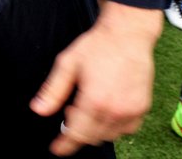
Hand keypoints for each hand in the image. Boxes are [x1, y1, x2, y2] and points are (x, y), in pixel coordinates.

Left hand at [31, 2, 161, 155]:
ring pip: (110, 136)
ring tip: (86, 108)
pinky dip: (114, 127)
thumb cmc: (97, 46)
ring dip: (95, 130)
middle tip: (69, 115)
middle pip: (93, 138)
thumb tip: (39, 110)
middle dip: (78, 133)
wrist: (128, 34)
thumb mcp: (67, 64)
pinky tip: (105, 110)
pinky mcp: (143, 108)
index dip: (65, 144)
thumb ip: (53, 90)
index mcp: (94, 101)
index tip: (57, 149)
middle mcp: (115, 110)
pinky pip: (127, 129)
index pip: (77, 134)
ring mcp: (132, 111)